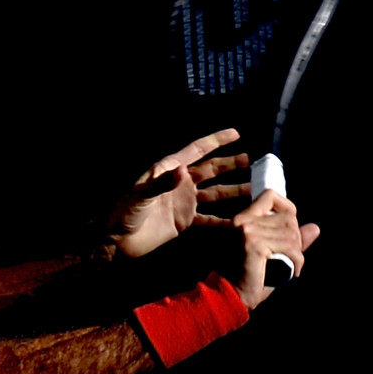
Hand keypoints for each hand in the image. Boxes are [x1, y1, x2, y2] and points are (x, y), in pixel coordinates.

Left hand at [108, 128, 251, 258]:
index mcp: (169, 171)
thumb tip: (184, 171)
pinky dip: (223, 221)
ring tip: (253, 188)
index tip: (235, 133)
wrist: (119, 240)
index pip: (196, 151)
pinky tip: (239, 221)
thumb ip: (163, 183)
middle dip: (230, 164)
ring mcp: (184, 202)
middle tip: (252, 161)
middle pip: (210, 170)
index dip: (215, 141)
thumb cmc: (125, 213)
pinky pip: (209, 219)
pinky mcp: (185, 221)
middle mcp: (180, 183)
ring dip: (233, 190)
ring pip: (214, 193)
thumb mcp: (141, 195)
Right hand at [232, 190, 320, 308]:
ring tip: (287, 267)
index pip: (270, 196)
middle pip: (287, 218)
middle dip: (295, 239)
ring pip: (291, 234)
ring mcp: (248, 232)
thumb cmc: (249, 279)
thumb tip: (315, 228)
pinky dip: (296, 263)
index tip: (290, 227)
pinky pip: (290, 248)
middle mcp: (243, 221)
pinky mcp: (254, 245)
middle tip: (289, 258)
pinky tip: (289, 273)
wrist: (229, 296)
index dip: (286, 207)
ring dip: (296, 253)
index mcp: (242, 219)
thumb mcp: (271, 254)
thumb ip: (291, 239)